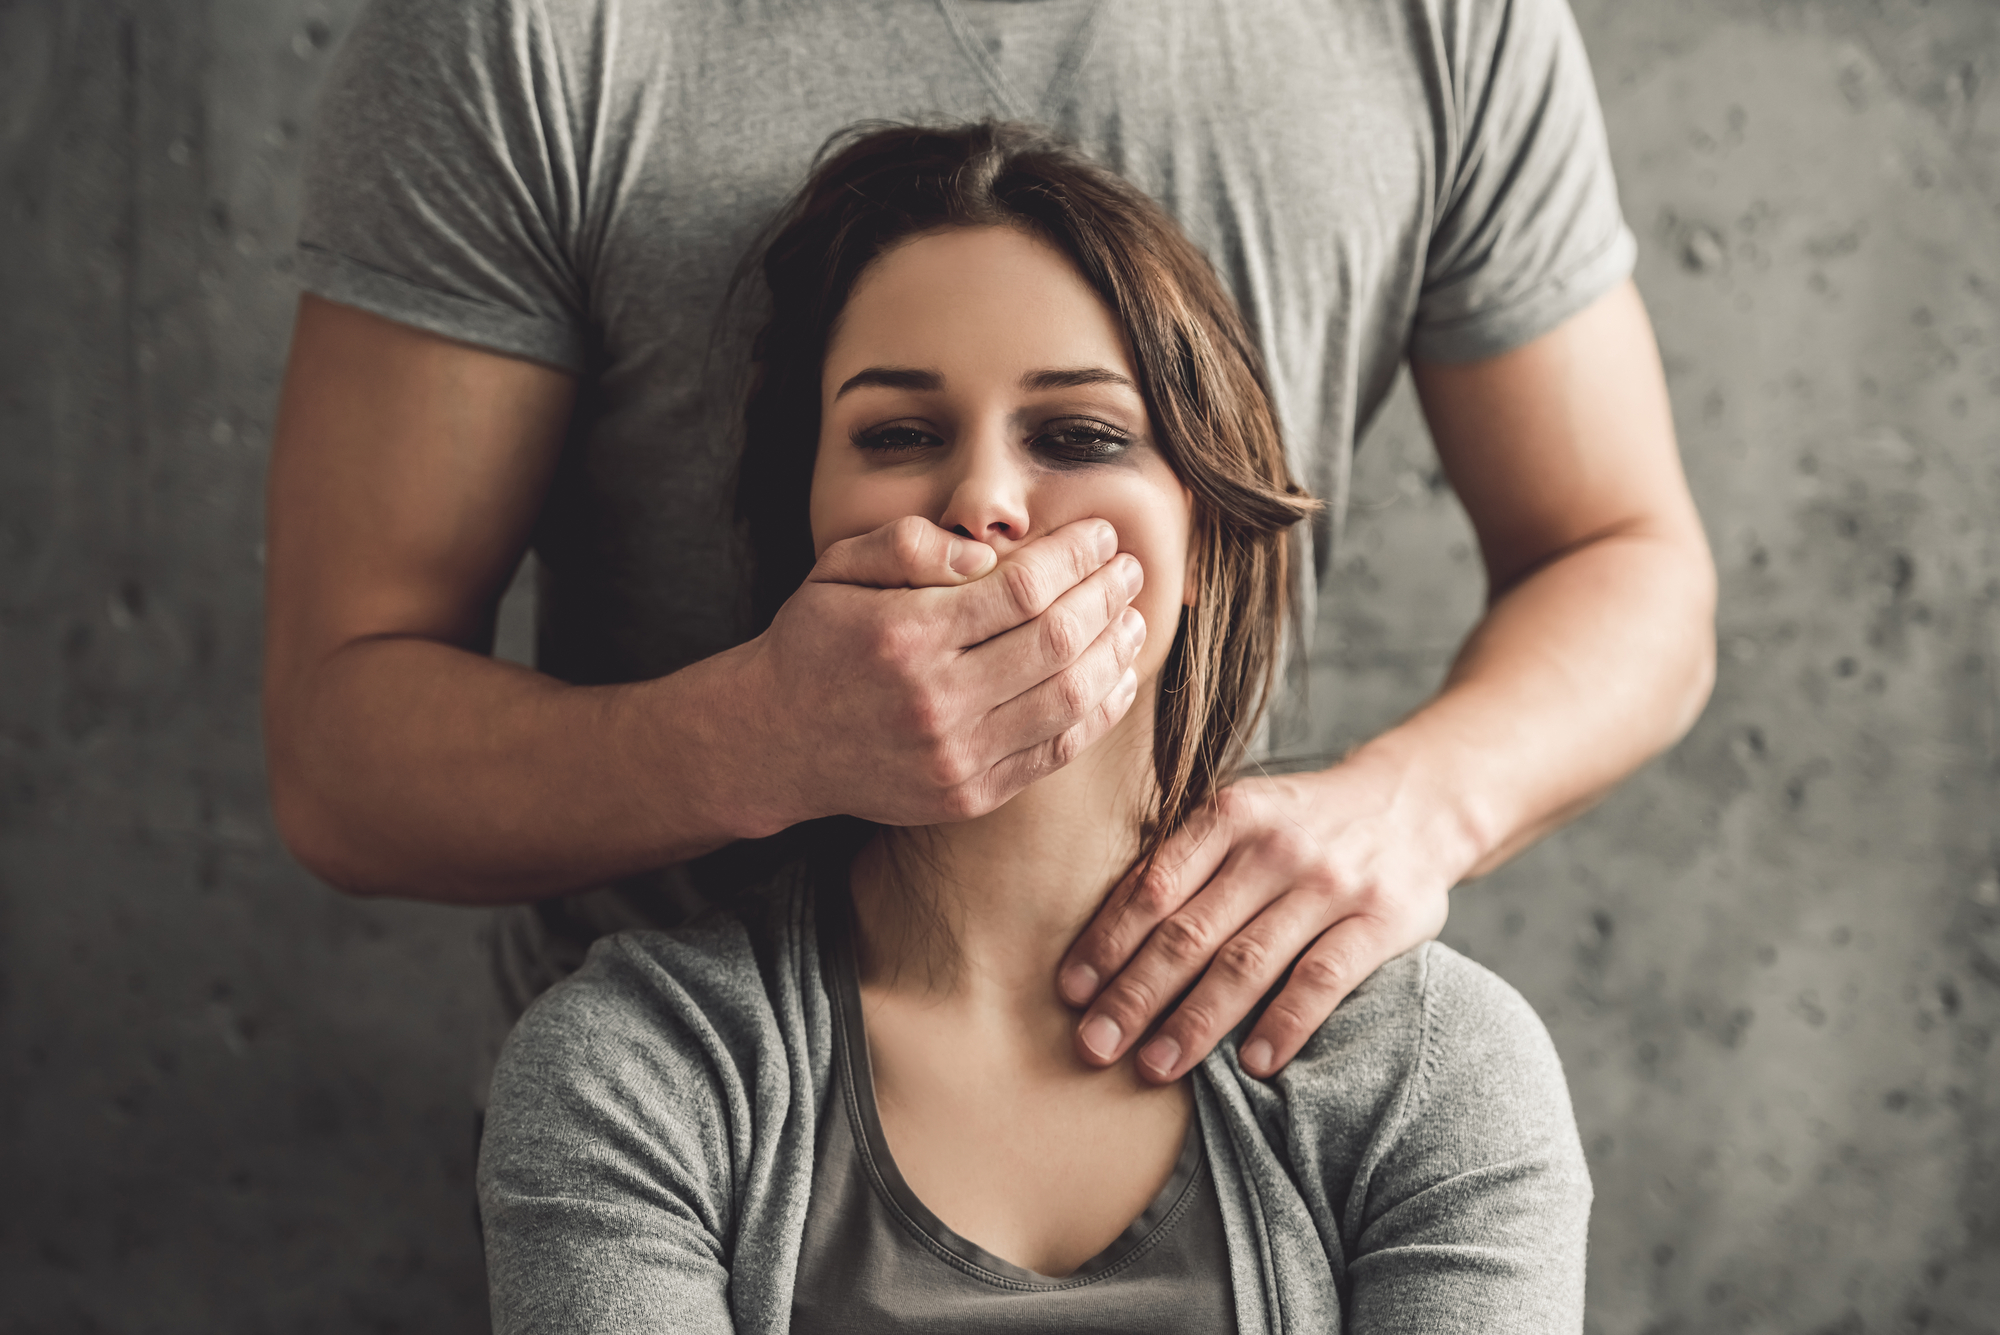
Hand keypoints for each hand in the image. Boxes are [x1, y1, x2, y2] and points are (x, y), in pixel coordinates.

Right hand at [739, 514, 1148, 831]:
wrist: (776, 741)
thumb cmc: (815, 642)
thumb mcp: (837, 568)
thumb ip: (909, 544)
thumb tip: (988, 552)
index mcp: (905, 636)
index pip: (1022, 589)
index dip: (1076, 557)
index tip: (1102, 535)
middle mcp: (935, 702)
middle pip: (1057, 642)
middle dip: (1107, 596)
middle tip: (1130, 568)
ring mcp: (956, 757)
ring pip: (1068, 699)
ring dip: (1115, 653)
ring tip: (1132, 618)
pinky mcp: (970, 795)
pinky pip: (1057, 751)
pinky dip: (1099, 712)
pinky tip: (1115, 677)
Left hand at [1056, 754, 1461, 1081]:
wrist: (1417, 802)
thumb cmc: (1304, 824)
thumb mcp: (1244, 816)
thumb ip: (1185, 861)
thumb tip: (1102, 937)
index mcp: (1231, 814)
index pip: (1155, 886)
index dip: (1108, 941)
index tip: (1071, 992)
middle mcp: (1277, 846)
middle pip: (1191, 931)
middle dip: (1135, 994)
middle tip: (1094, 1046)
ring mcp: (1332, 883)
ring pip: (1248, 961)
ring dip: (1195, 1021)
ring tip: (1154, 1066)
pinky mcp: (1382, 920)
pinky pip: (1323, 979)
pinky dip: (1284, 1024)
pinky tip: (1250, 1064)